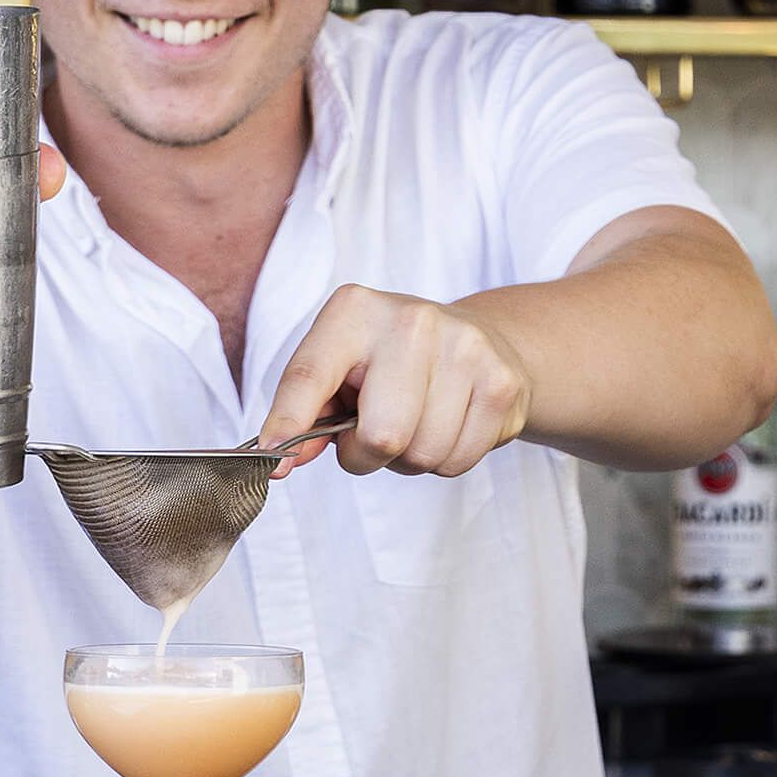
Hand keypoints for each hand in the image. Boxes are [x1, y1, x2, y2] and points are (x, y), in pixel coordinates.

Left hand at [258, 285, 532, 477]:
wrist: (479, 337)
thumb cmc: (392, 362)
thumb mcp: (340, 370)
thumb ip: (307, 413)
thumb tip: (283, 458)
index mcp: (354, 312)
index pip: (310, 376)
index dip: (288, 423)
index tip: (274, 463)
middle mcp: (411, 321)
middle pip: (382, 435)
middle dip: (368, 455)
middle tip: (372, 436)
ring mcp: (464, 349)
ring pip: (423, 455)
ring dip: (411, 459)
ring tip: (415, 424)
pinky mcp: (502, 382)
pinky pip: (458, 461)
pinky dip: (446, 460)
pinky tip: (448, 425)